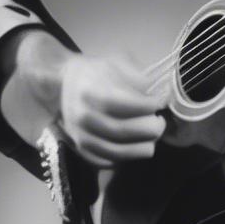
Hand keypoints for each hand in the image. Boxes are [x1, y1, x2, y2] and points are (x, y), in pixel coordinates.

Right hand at [0, 29, 168, 166]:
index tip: (159, 102)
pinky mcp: (80, 149)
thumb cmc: (95, 72)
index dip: (146, 105)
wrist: (64, 85)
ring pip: (116, 152)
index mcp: (90, 91)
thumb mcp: (114, 62)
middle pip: (121, 130)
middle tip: (160, 122)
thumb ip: (135, 75)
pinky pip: (106, 161)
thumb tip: (153, 92)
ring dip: (141, 148)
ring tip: (153, 138)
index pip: (123, 103)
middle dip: (149, 129)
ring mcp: (80, 136)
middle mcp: (83, 116)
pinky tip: (136, 146)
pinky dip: (125, 158)